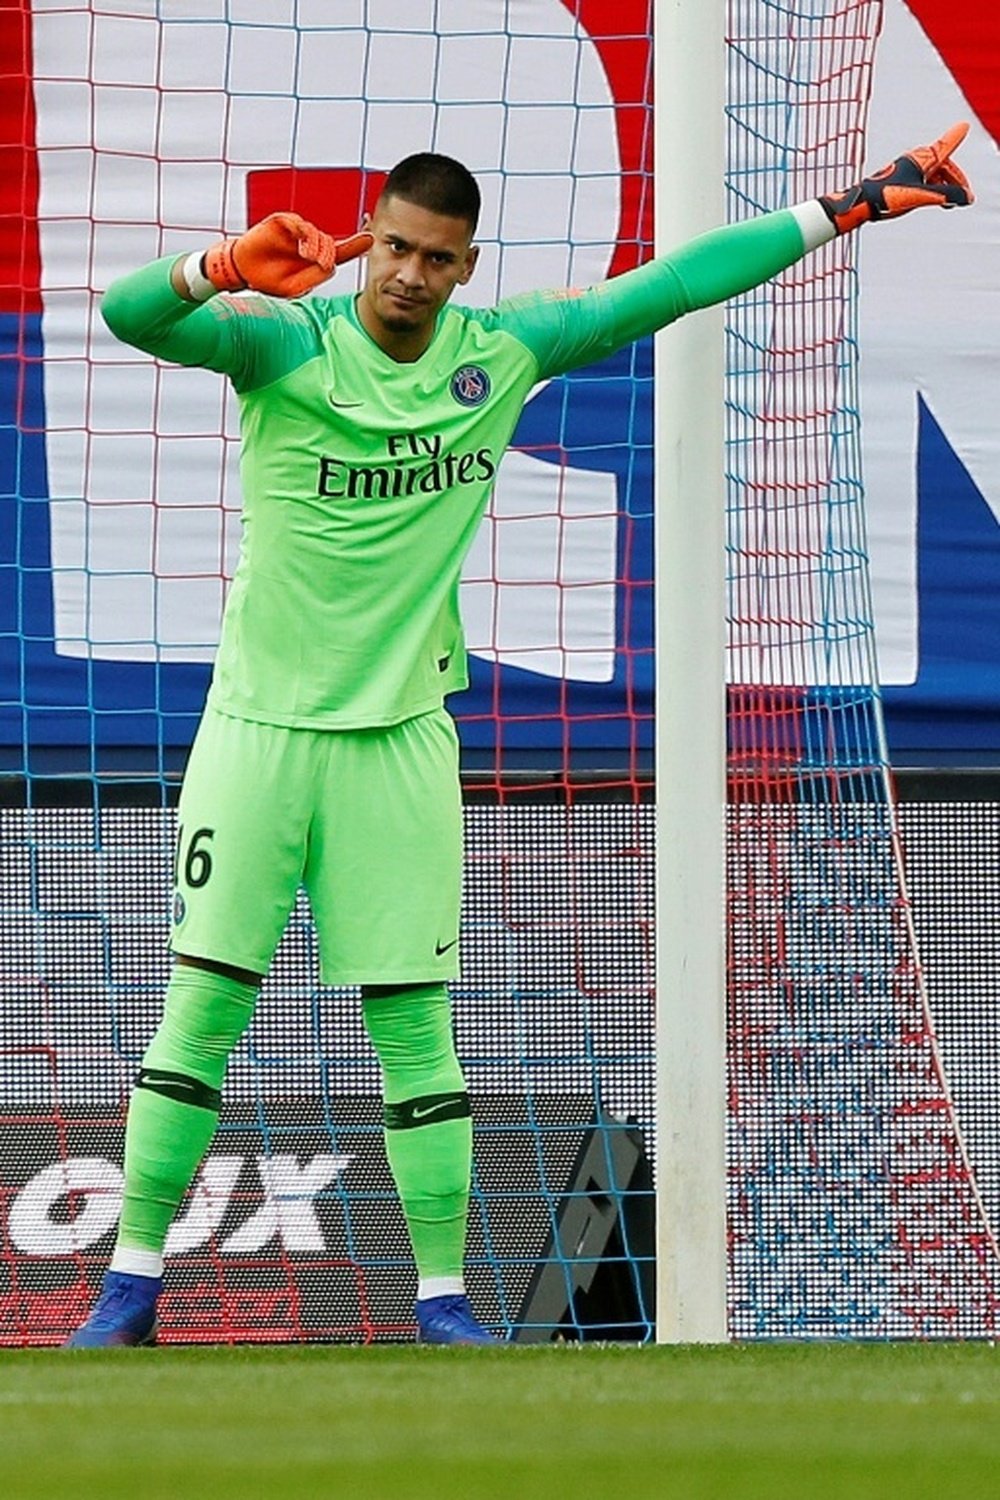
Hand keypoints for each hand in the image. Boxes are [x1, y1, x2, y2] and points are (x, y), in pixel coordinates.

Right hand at [203, 213, 373, 297]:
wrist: (242, 271)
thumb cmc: (268, 280)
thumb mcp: (295, 287)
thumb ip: (315, 278)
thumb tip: (331, 266)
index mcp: (315, 260)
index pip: (340, 252)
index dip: (356, 245)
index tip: (371, 238)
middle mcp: (309, 243)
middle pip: (330, 245)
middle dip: (329, 254)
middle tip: (321, 263)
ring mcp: (296, 232)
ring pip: (317, 235)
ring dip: (317, 246)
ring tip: (309, 257)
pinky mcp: (283, 222)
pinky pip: (300, 223)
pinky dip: (304, 234)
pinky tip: (303, 247)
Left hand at [819, 122, 973, 233]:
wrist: (862, 204)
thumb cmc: (888, 196)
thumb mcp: (923, 196)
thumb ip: (947, 195)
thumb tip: (967, 197)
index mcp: (921, 159)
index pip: (944, 147)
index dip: (954, 138)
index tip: (963, 127)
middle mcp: (914, 161)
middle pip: (942, 166)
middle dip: (955, 180)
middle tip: (965, 196)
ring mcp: (906, 171)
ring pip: (932, 175)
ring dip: (944, 187)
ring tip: (949, 204)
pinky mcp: (898, 182)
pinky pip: (922, 182)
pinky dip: (932, 190)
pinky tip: (932, 202)